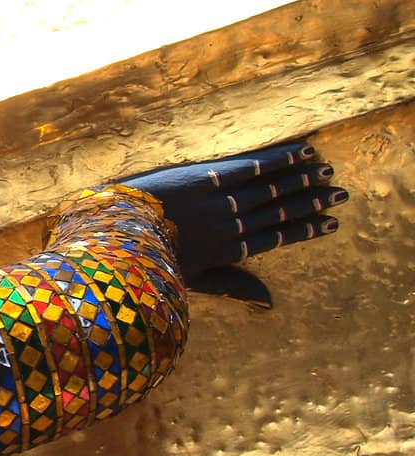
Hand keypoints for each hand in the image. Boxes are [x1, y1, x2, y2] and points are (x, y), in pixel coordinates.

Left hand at [122, 140, 347, 305]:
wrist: (114, 238)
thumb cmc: (146, 262)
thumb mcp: (190, 282)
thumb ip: (231, 287)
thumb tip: (270, 303)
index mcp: (226, 252)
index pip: (274, 238)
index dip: (303, 229)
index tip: (330, 223)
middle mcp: (230, 227)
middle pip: (278, 211)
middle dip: (311, 201)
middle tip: (340, 193)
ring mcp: (219, 202)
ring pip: (269, 189)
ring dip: (300, 178)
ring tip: (326, 171)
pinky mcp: (206, 179)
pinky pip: (249, 168)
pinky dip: (277, 160)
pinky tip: (299, 152)